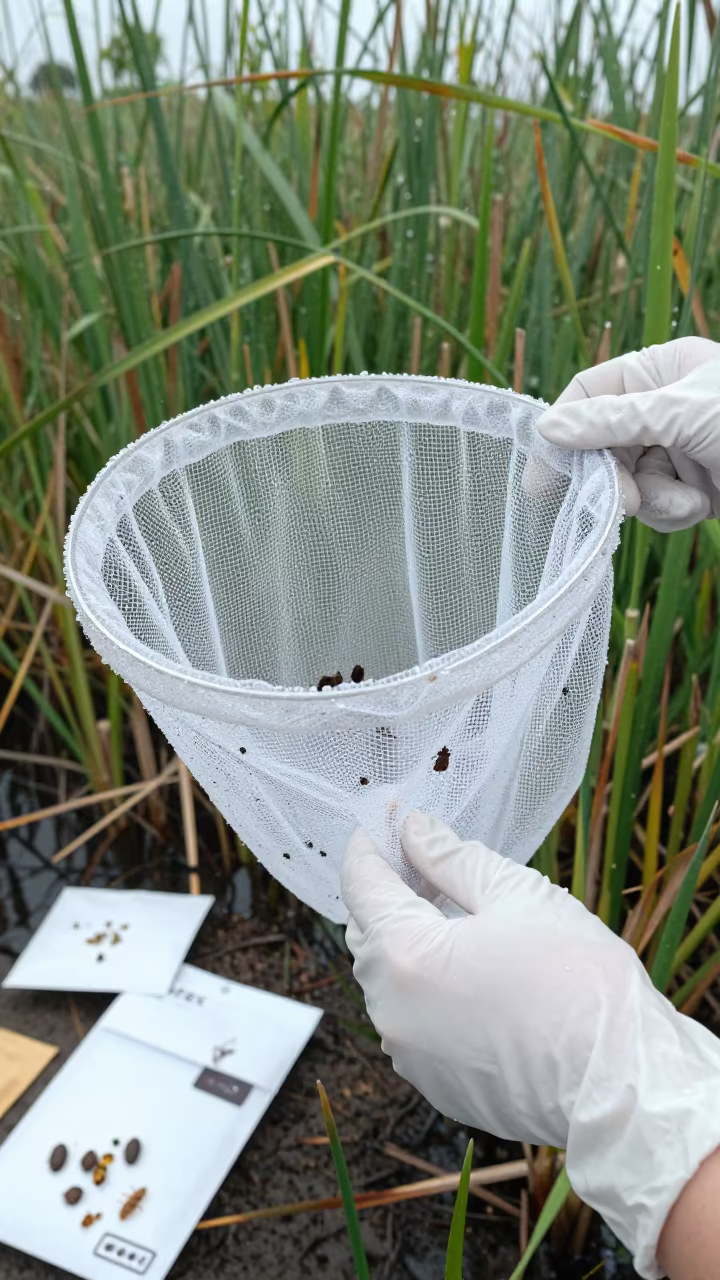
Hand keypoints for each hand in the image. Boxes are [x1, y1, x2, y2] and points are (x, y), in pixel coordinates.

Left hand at [341, 812, 719, 1278]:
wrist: (623, 1083)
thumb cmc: (578, 980)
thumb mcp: (516, 894)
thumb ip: (451, 858)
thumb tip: (413, 831)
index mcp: (405, 956)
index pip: (361, 885)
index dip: (372, 846)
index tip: (389, 821)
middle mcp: (392, 1011)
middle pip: (368, 935)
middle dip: (389, 894)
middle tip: (427, 862)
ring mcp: (410, 1056)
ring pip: (389, 983)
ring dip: (409, 944)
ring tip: (454, 914)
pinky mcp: (435, 1085)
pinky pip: (414, 1024)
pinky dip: (428, 992)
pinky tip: (471, 973)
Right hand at [536, 337, 719, 531]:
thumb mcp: (681, 413)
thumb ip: (613, 420)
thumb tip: (547, 427)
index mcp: (659, 371)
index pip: (590, 392)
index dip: (564, 428)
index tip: (541, 473)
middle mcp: (662, 407)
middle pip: (602, 445)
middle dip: (613, 477)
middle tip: (620, 500)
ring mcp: (675, 450)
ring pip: (628, 483)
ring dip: (652, 499)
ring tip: (684, 501)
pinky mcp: (688, 488)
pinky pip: (655, 506)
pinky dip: (674, 511)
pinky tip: (700, 505)